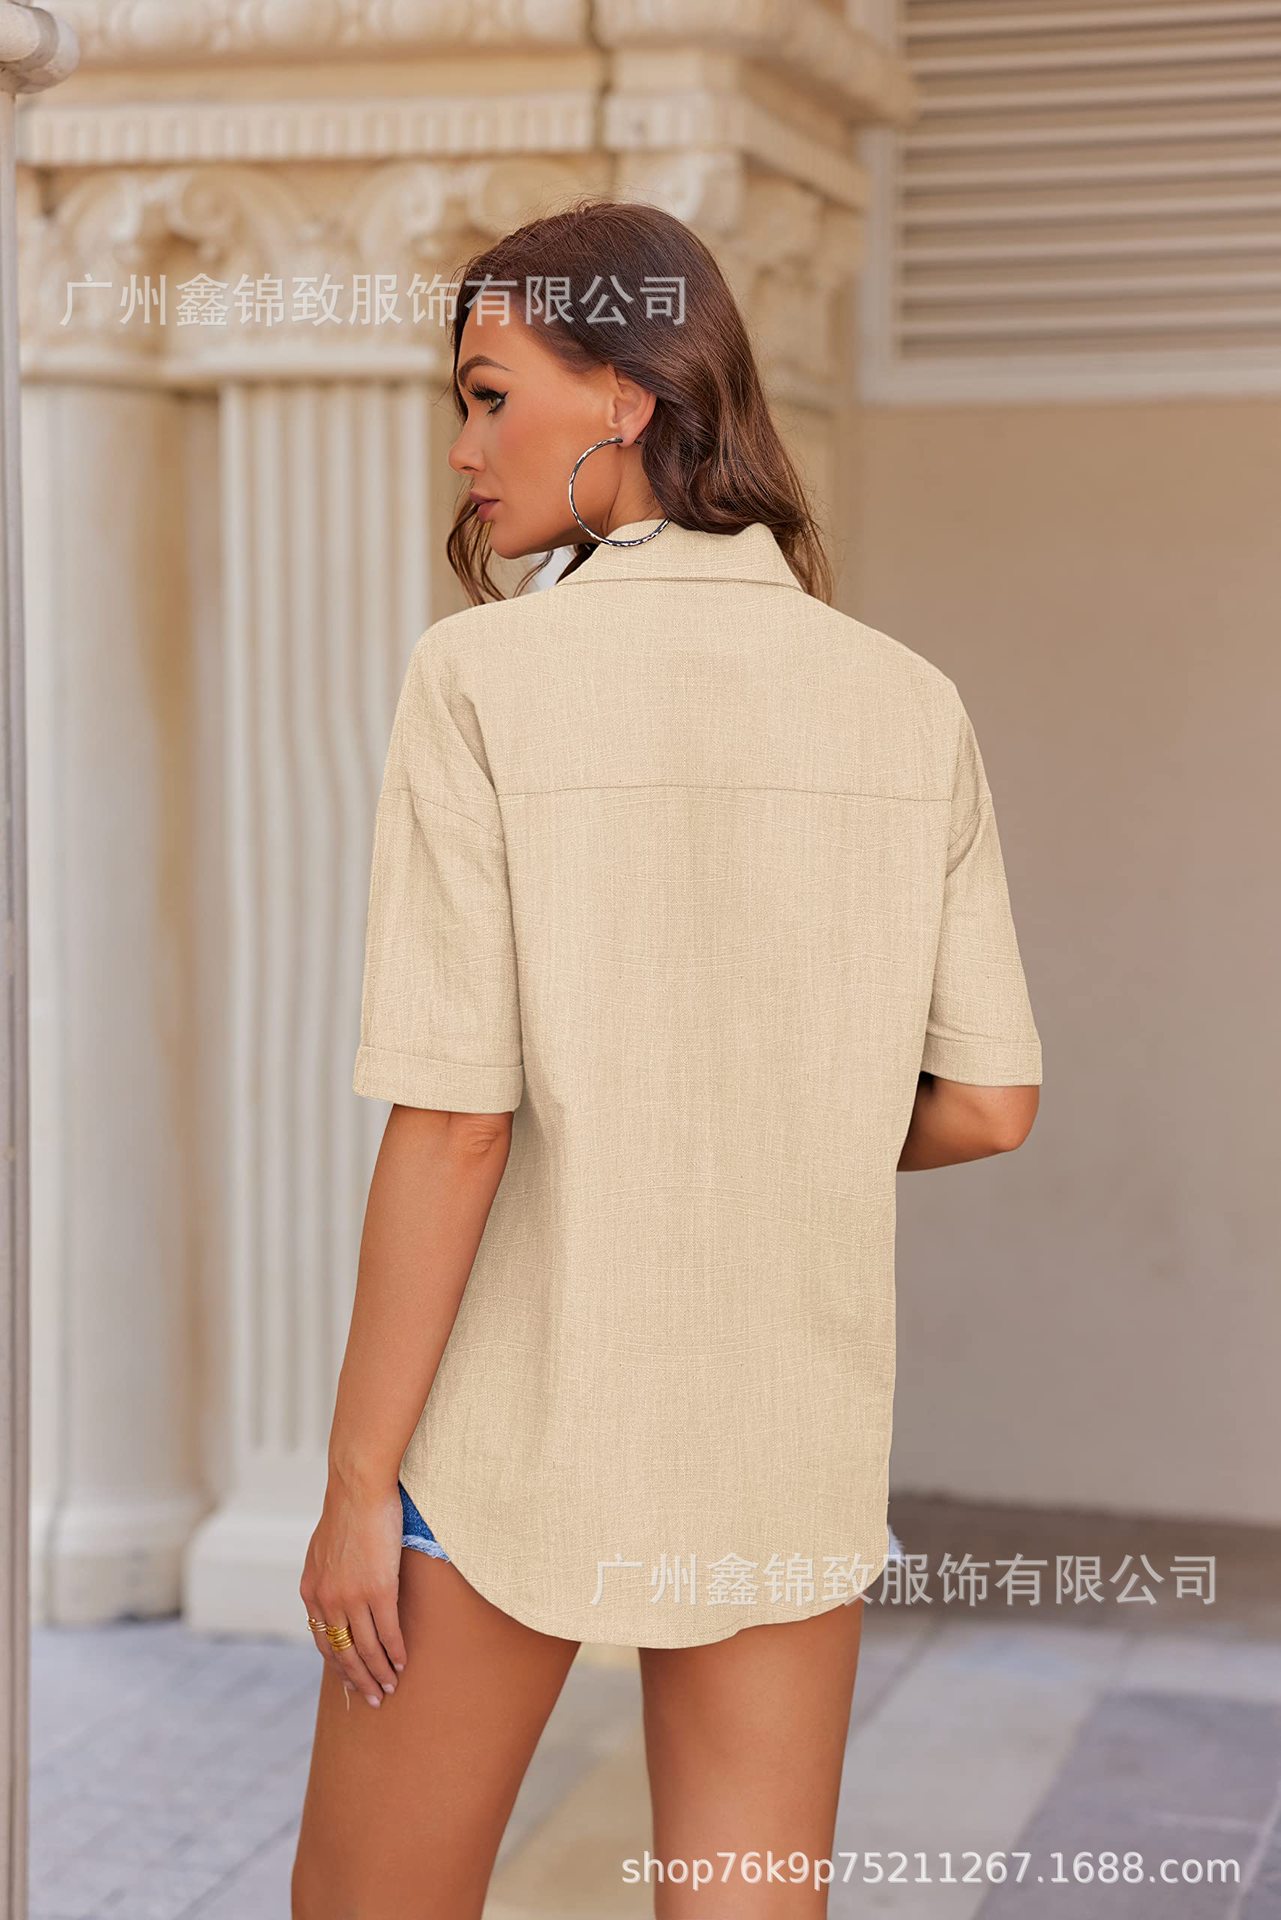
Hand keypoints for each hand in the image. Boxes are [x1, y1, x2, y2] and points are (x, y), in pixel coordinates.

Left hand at [300, 1479, 407, 1707]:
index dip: (338, 1665)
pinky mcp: (379, 1590)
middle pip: (343, 1654)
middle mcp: (327, 1601)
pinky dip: (395, 1652)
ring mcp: (352, 1598)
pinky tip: (403, 1662)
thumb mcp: (322, 1549)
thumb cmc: (346, 1511)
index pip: (322, 1641)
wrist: (357, 1489)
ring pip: (366, 1649)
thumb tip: (334, 1587)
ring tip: (390, 1687)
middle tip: (372, 1699)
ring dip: (379, 1673)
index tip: (350, 1681)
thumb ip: (326, 1574)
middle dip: (358, 1680)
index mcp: (311, 1592)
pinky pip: (388, 1632)